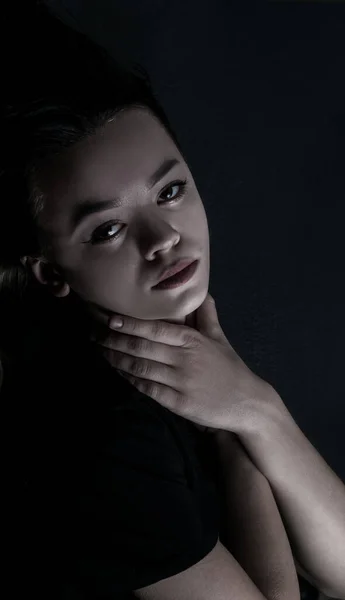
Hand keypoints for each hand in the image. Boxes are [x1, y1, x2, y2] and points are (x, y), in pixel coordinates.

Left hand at [90, 293, 279, 435]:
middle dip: (114, 339)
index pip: (155, 328)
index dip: (130, 324)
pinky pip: (147, 389)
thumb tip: (202, 292)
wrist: (247, 403)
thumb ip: (206, 315)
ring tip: (100, 351)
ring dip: (116, 358)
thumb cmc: (230, 368)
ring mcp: (180, 382)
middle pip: (142, 347)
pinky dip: (130, 379)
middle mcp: (184, 359)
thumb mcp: (220, 338)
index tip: (109, 319)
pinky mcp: (178, 403)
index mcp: (192, 340)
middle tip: (93, 334)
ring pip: (140, 367)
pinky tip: (118, 372)